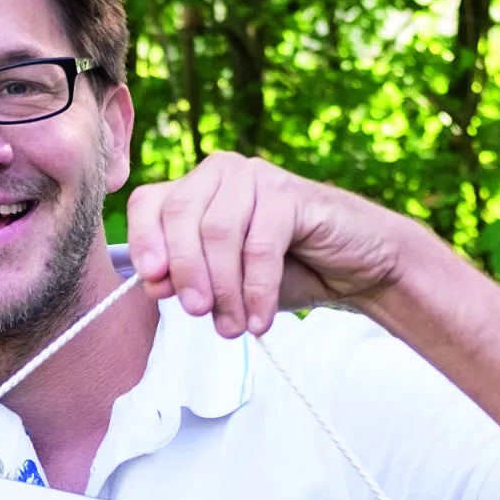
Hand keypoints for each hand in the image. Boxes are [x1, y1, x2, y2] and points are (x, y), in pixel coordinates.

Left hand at [125, 153, 411, 338]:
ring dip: (223, 288)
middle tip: (198, 313)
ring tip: (233, 326)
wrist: (355, 269)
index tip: (151, 282)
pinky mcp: (291, 193)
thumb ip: (186, 280)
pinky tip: (260, 320)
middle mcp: (221, 173)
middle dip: (185, 271)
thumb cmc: (283, 273)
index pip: (148, 203)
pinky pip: (260, 245)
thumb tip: (152, 282)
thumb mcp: (223, 284)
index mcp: (195, 189)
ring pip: (217, 232)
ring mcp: (256, 177)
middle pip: (180, 215)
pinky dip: (257, 289)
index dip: (144, 241)